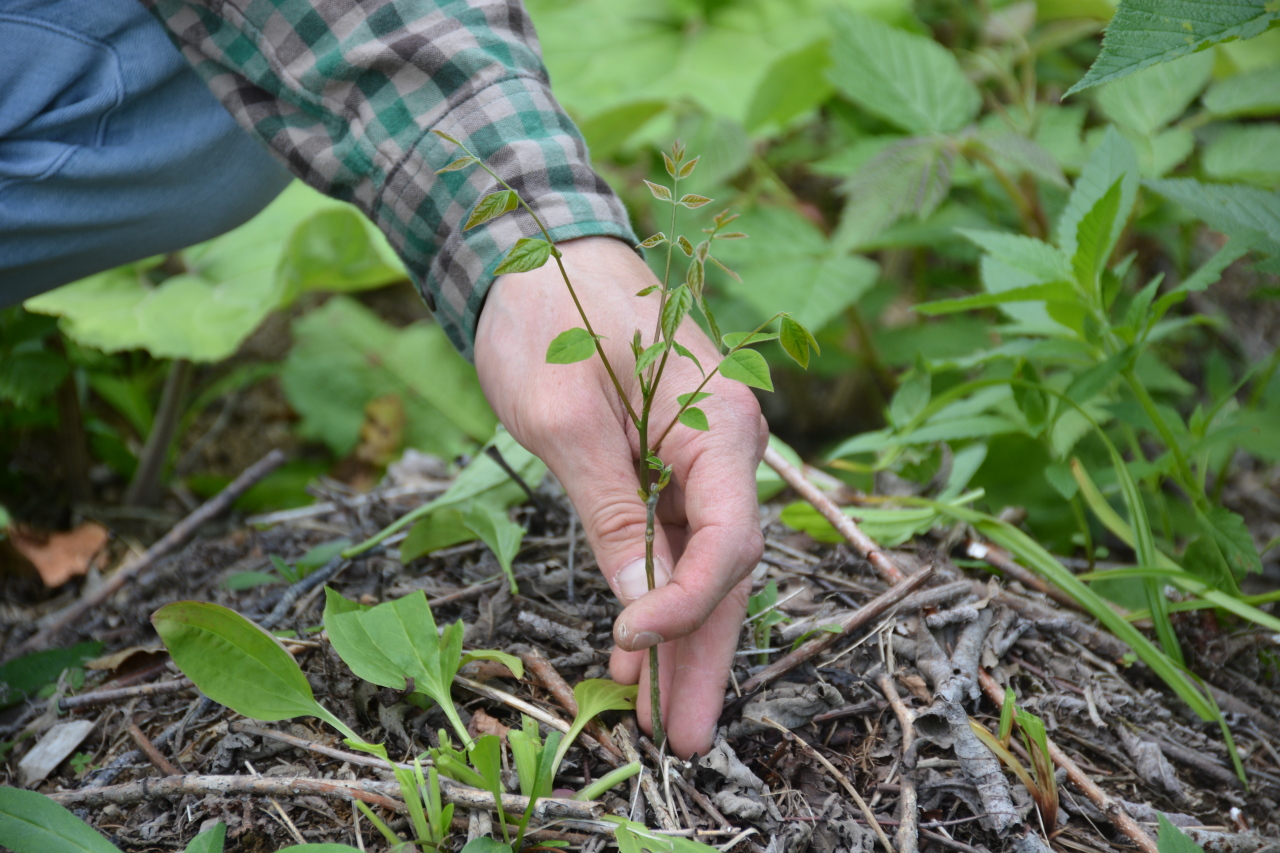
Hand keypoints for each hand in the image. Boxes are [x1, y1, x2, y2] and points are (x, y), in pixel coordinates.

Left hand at [474, 236, 766, 756]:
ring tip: (661, 715)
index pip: (729, 539)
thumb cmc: (549, 312)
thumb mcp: (566, 422)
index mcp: (720, 420)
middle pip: (726, 565)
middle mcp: (728, 440)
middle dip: (703, 652)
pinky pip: (674, 535)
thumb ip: (610, 510)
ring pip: (701, 560)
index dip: (689, 606)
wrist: (538, 247)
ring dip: (680, 634)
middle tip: (686, 737)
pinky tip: (634, 649)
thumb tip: (640, 596)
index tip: (631, 641)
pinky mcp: (670, 455)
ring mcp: (702, 449)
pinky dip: (655, 589)